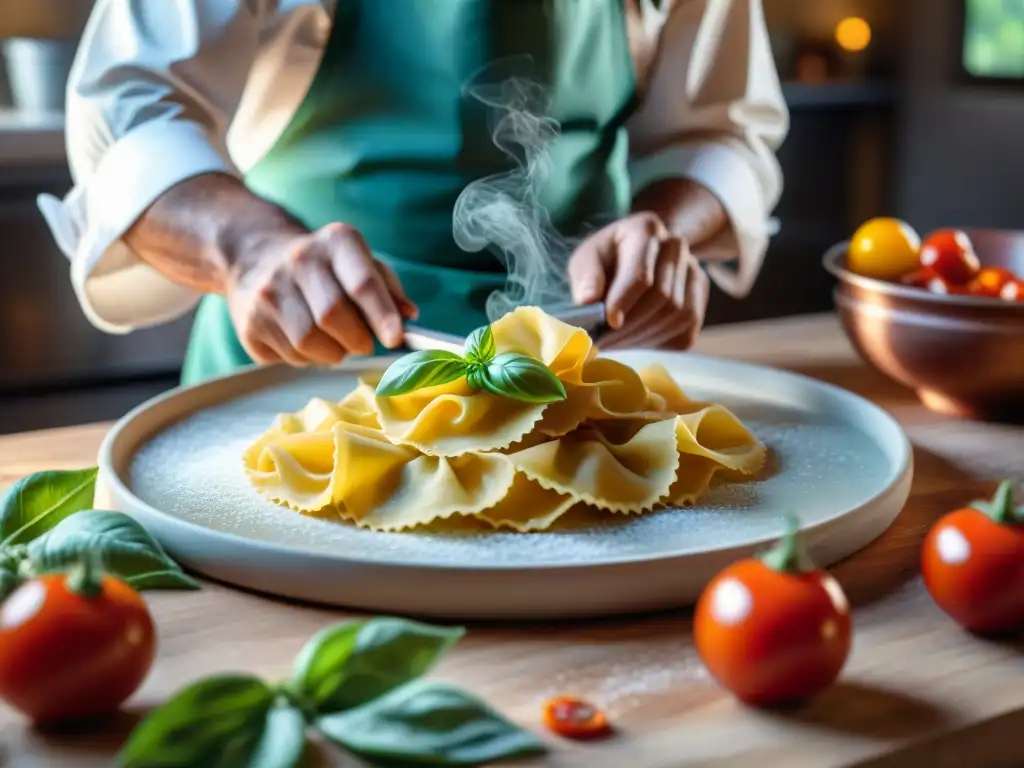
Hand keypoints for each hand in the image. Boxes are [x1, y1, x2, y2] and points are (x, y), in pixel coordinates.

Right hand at [226, 222, 416, 365]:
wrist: (257, 257)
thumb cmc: (326, 268)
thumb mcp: (360, 263)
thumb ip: (388, 288)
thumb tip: (408, 315)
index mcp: (335, 242)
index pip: (362, 283)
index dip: (382, 315)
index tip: (396, 339)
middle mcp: (298, 260)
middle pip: (333, 316)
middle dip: (357, 339)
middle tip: (364, 343)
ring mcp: (268, 291)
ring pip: (309, 342)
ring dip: (333, 352)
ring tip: (334, 340)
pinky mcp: (249, 321)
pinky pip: (289, 356)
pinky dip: (307, 358)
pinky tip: (304, 339)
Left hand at [567, 211, 709, 349]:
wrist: (636, 256)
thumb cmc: (607, 259)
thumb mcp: (587, 257)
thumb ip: (586, 274)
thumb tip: (588, 300)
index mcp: (645, 229)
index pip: (641, 273)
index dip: (625, 301)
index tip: (608, 322)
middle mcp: (676, 245)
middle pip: (662, 297)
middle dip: (631, 326)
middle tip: (605, 342)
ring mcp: (693, 270)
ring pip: (678, 315)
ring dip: (645, 338)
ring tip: (617, 344)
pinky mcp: (699, 296)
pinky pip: (687, 331)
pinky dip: (660, 344)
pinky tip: (637, 343)